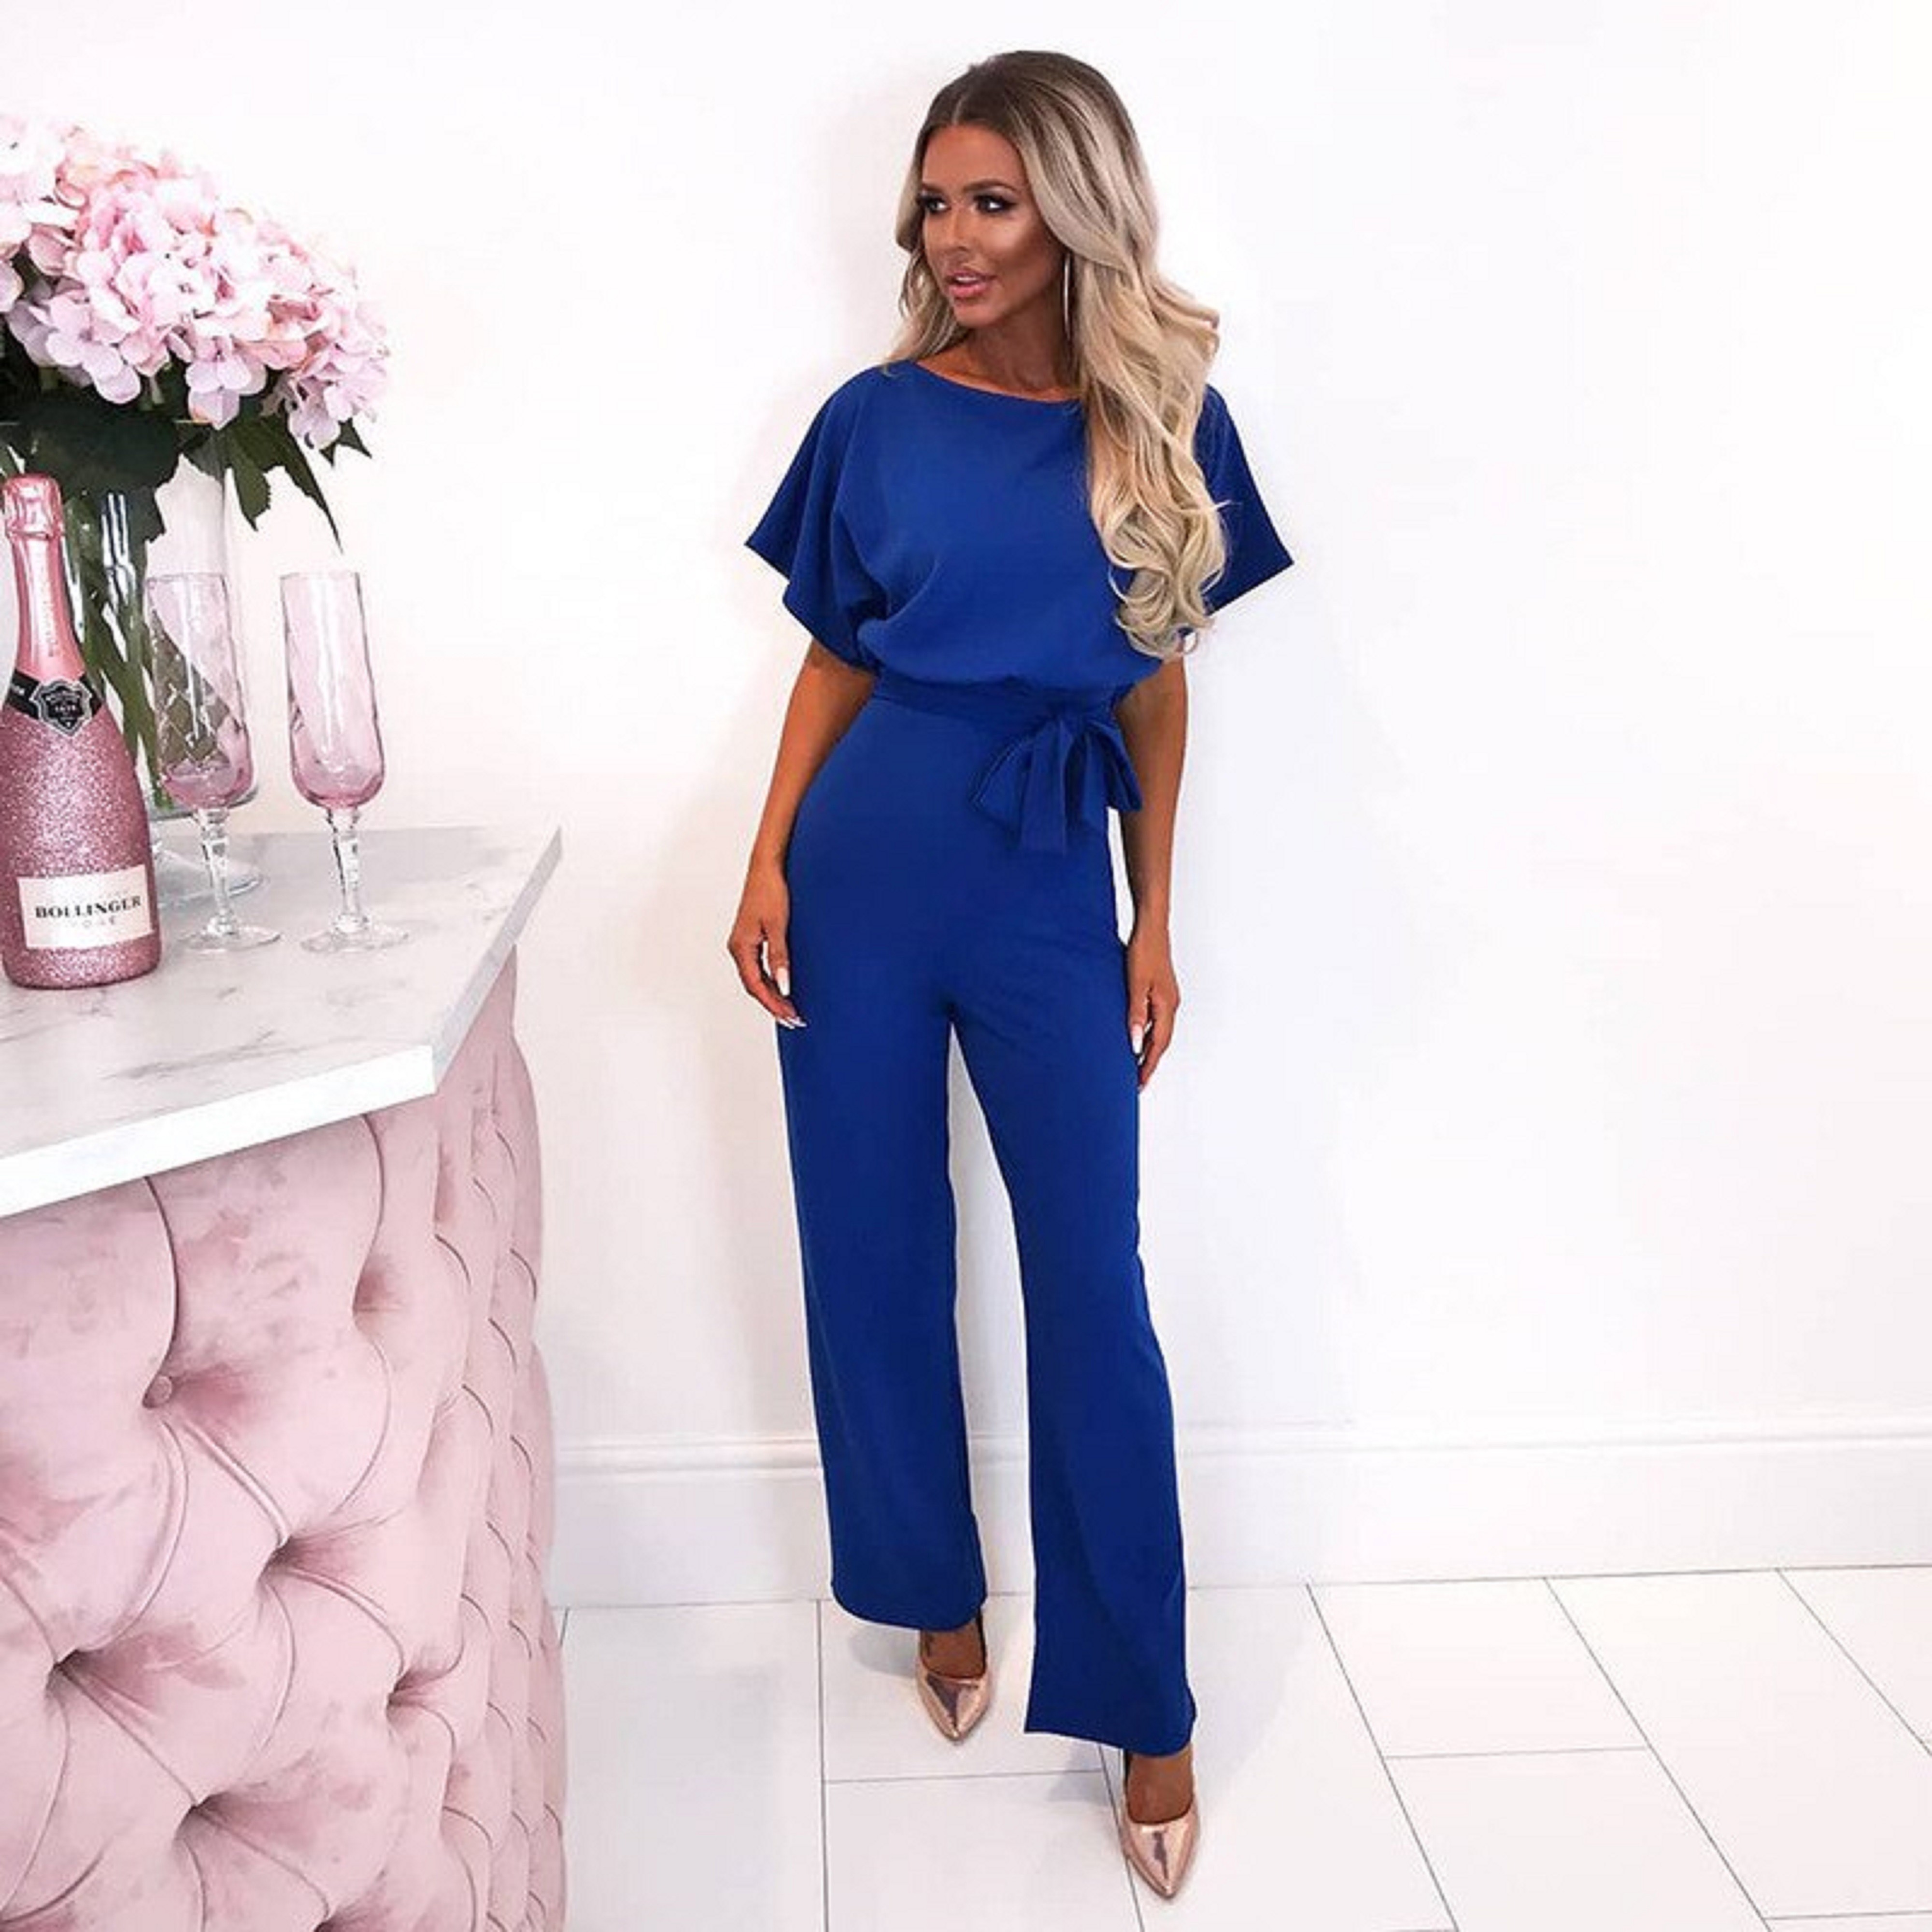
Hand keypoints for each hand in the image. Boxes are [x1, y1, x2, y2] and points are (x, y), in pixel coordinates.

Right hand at [728, 859, 804, 1026]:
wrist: (766, 867)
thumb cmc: (770, 891)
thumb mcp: (778, 926)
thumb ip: (780, 957)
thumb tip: (784, 986)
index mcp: (741, 947)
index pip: (756, 986)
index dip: (773, 1004)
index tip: (789, 1016)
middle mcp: (738, 948)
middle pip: (754, 986)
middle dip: (773, 1004)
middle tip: (794, 1019)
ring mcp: (743, 944)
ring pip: (756, 978)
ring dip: (772, 995)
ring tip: (790, 1010)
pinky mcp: (751, 938)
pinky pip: (758, 968)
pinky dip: (770, 981)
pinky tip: (782, 987)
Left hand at [1125, 920, 1178, 1088]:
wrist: (1151, 926)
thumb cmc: (1144, 950)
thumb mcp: (1135, 984)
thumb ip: (1135, 1014)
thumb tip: (1133, 1044)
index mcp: (1166, 1006)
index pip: (1158, 1045)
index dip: (1148, 1066)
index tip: (1139, 1084)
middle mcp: (1170, 1004)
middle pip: (1161, 1041)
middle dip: (1150, 1062)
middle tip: (1138, 1082)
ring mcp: (1166, 997)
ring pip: (1159, 1031)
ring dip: (1149, 1049)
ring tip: (1136, 1064)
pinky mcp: (1160, 990)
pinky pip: (1156, 1019)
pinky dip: (1147, 1032)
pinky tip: (1137, 1034)